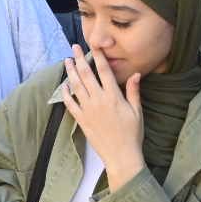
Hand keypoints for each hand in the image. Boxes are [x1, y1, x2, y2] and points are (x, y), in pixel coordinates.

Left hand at [61, 46, 144, 186]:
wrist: (122, 156)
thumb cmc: (132, 134)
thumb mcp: (137, 111)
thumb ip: (134, 91)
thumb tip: (135, 74)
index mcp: (114, 96)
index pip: (104, 71)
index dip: (98, 57)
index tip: (94, 46)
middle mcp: (99, 101)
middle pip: (86, 75)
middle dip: (80, 59)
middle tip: (73, 47)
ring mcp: (88, 110)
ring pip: (76, 87)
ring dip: (70, 72)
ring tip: (67, 61)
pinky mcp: (82, 121)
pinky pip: (70, 105)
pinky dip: (65, 94)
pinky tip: (63, 86)